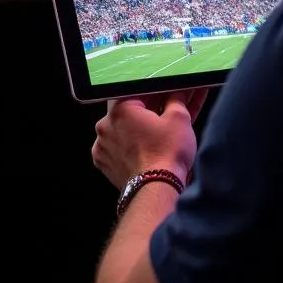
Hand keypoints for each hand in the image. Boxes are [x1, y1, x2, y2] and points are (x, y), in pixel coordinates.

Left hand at [92, 89, 206, 190]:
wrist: (157, 191)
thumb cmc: (166, 155)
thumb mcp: (179, 119)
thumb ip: (177, 100)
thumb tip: (178, 92)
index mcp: (119, 109)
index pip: (136, 91)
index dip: (154, 92)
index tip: (166, 95)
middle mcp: (105, 126)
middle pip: (129, 111)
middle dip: (149, 111)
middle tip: (166, 113)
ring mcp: (103, 146)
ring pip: (123, 131)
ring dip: (140, 129)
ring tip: (158, 133)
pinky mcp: (106, 164)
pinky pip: (118, 148)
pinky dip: (131, 146)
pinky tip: (145, 146)